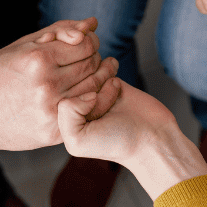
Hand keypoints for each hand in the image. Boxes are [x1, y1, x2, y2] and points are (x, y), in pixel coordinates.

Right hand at [0, 18, 118, 153]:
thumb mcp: (20, 46)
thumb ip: (59, 31)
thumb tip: (92, 24)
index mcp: (38, 59)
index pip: (86, 44)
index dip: (90, 41)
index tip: (85, 43)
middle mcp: (47, 85)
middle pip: (92, 65)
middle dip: (94, 58)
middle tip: (87, 58)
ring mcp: (52, 111)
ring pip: (94, 88)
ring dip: (97, 78)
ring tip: (88, 74)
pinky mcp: (54, 132)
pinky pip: (86, 112)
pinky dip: (90, 100)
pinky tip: (83, 93)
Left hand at [59, 80, 206, 199]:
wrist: (152, 136)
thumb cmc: (115, 143)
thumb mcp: (76, 141)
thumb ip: (65, 113)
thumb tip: (84, 89)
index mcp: (62, 120)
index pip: (55, 93)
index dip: (76, 100)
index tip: (93, 116)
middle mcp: (75, 104)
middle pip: (69, 78)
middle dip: (91, 90)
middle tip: (106, 108)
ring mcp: (91, 90)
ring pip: (84, 68)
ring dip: (101, 78)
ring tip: (113, 94)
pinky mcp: (108, 79)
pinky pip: (100, 62)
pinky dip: (109, 69)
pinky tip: (117, 86)